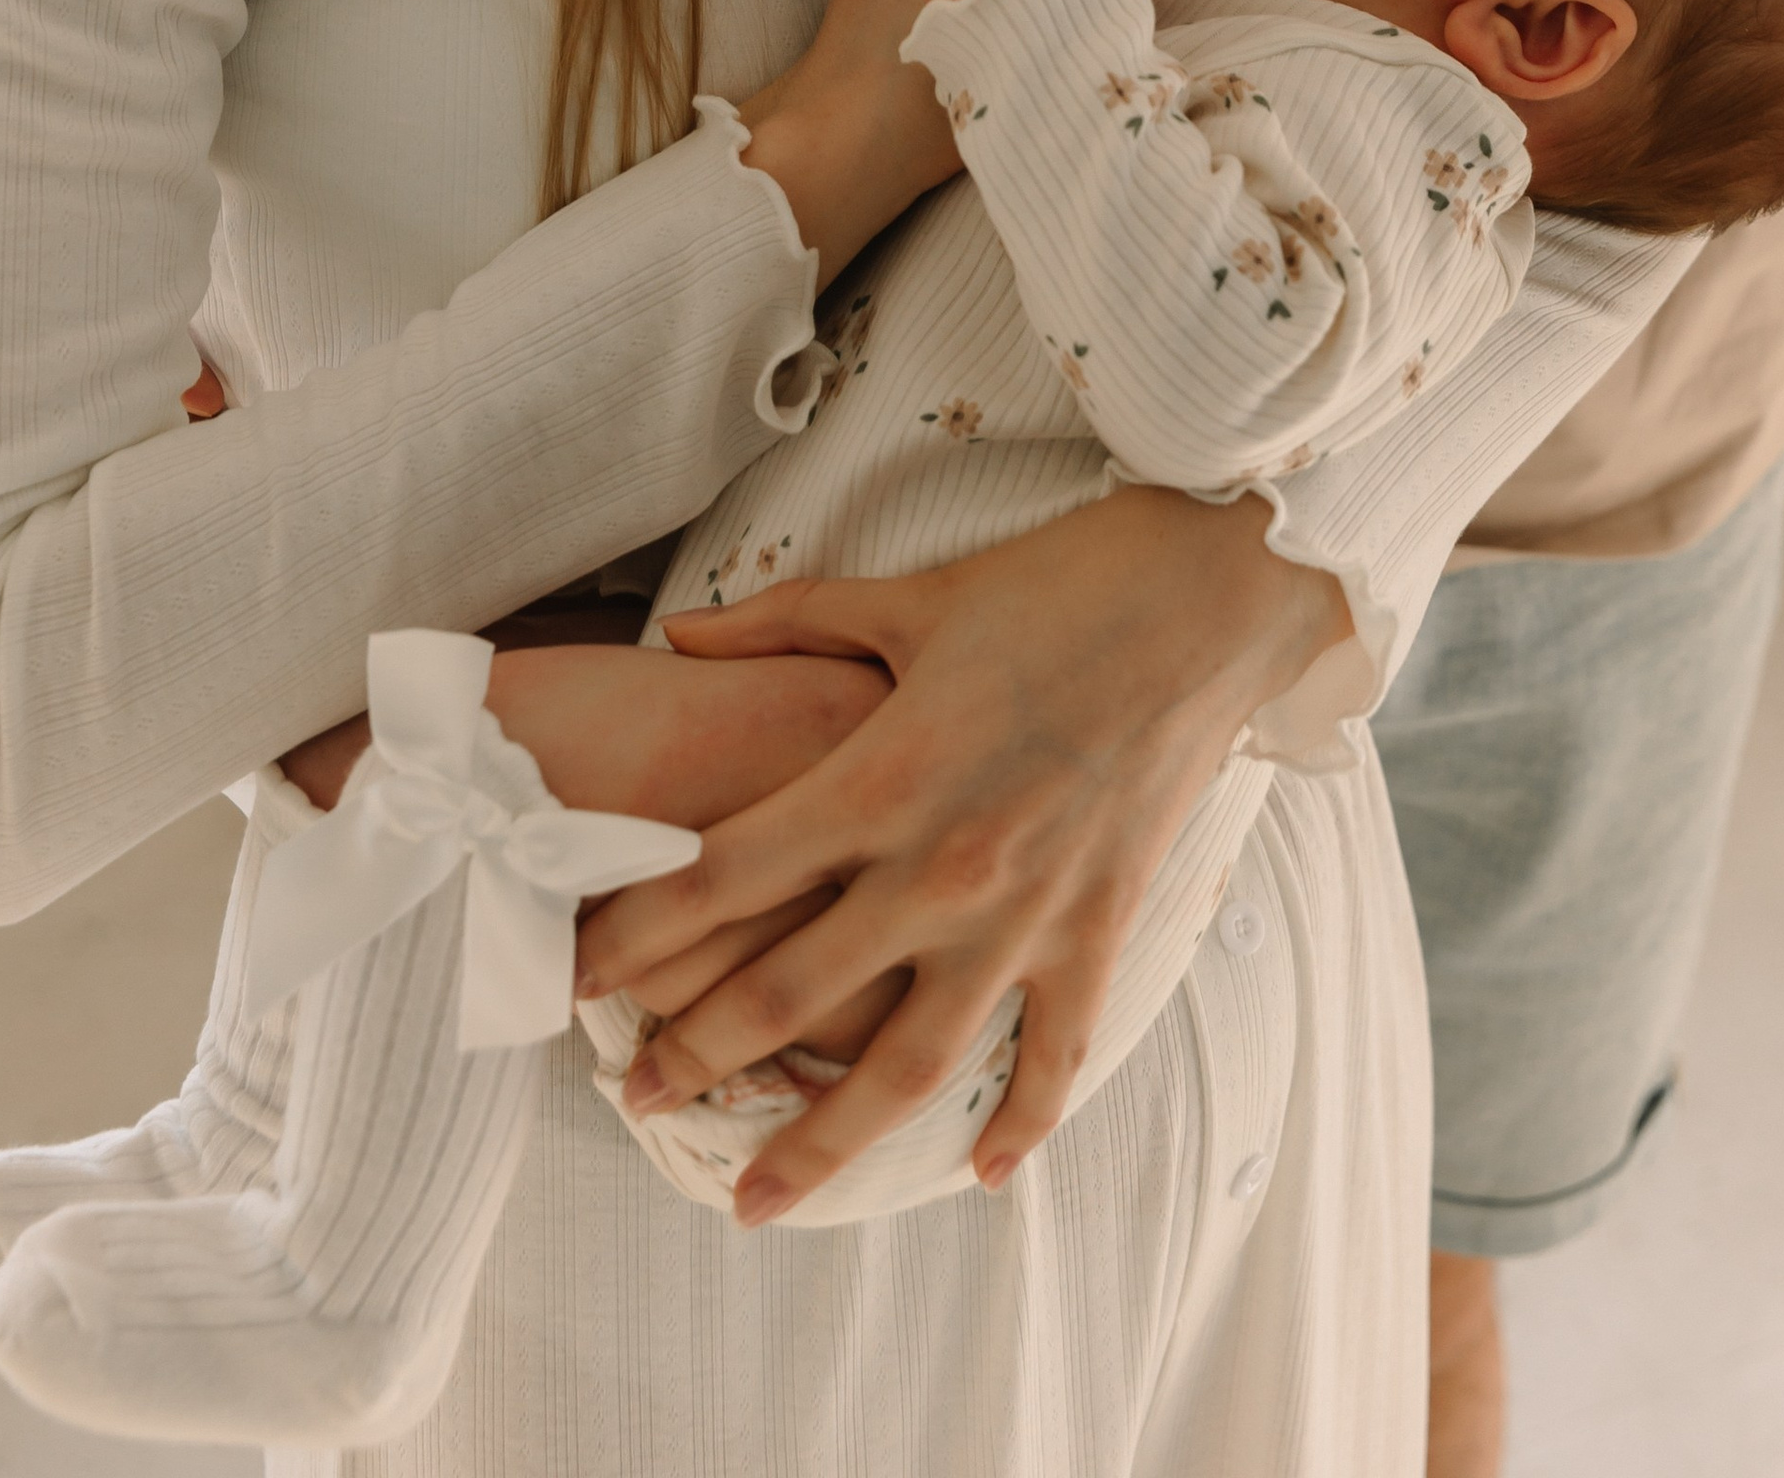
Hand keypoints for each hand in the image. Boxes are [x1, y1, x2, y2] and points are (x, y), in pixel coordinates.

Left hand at [573, 485, 1348, 1221]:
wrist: (1208, 598)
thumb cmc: (1054, 585)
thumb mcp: (907, 599)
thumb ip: (786, 624)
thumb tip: (682, 633)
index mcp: (880, 773)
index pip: (723, 872)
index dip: (638, 927)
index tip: (576, 974)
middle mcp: (941, 863)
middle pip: (788, 990)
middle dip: (697, 1054)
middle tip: (635, 1102)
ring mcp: (1026, 911)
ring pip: (907, 1064)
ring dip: (824, 1139)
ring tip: (757, 1197)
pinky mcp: (1101, 927)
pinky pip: (1054, 1051)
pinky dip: (1021, 1120)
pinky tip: (980, 1174)